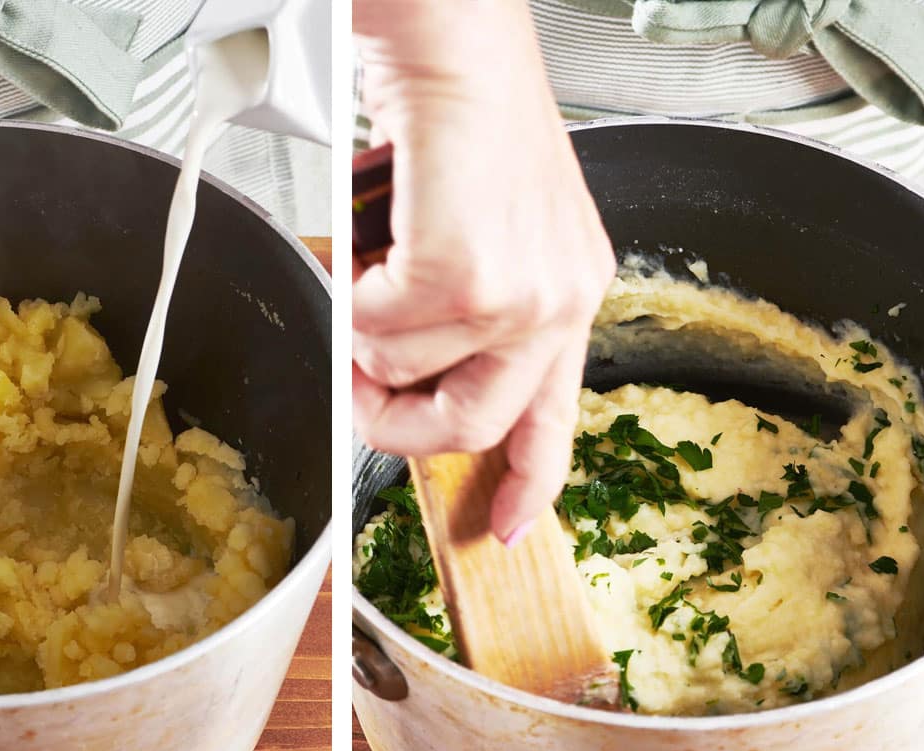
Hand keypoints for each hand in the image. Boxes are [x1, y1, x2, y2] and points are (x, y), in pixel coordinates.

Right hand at [352, 0, 615, 543]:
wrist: (455, 39)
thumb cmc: (461, 115)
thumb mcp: (485, 227)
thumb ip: (462, 309)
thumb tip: (390, 372)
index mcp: (570, 290)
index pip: (557, 414)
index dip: (531, 480)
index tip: (509, 528)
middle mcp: (561, 298)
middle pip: (477, 424)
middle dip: (399, 422)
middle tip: (358, 390)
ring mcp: (521, 291)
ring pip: (405, 368)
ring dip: (366, 325)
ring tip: (370, 263)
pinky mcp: (470, 273)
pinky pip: (376, 327)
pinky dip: (353, 288)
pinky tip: (373, 238)